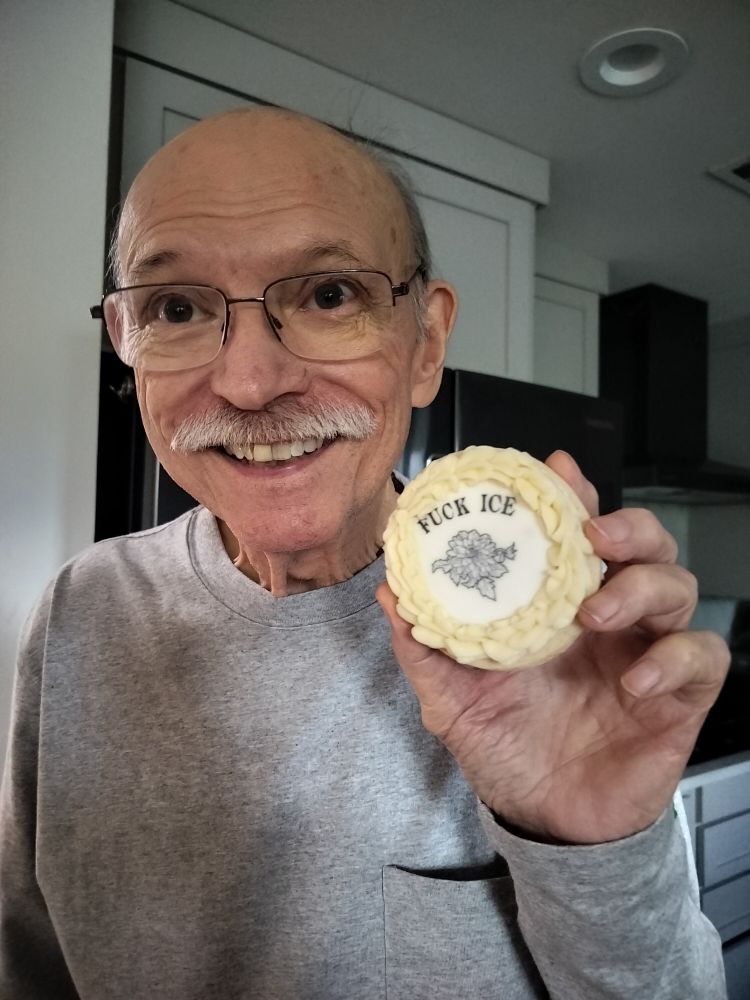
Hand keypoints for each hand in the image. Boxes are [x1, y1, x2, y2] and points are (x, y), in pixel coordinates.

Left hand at [377, 451, 729, 844]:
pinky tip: (634, 680)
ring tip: (597, 614)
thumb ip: (423, 648)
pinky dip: (675, 657)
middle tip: (592, 536)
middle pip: (644, 546)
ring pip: (678, 587)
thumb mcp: (451, 699)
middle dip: (627, 527)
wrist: (545, 822)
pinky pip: (702, 657)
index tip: (557, 472)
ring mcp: (648, 653)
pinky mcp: (679, 697)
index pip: (578, 536)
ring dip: (642, 587)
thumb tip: (388, 593)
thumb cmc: (504, 749)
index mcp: (558, 607)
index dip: (575, 498)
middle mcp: (609, 619)